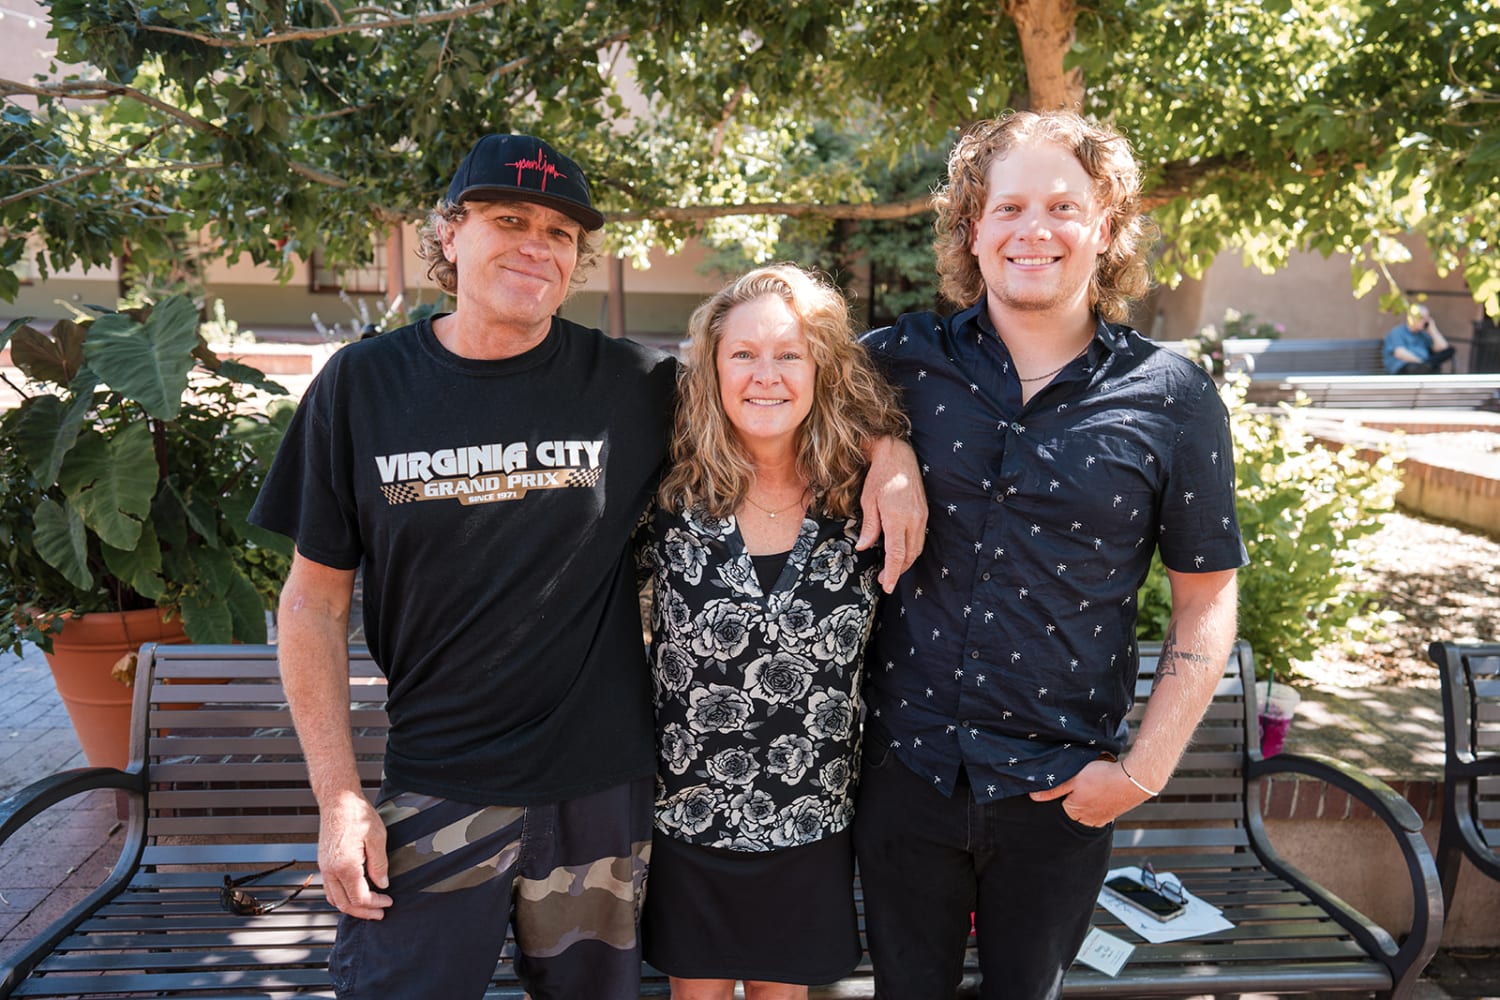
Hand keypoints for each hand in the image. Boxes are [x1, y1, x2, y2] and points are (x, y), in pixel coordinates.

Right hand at [318, 791, 391, 919]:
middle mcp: (330, 870)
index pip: (360, 897)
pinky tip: (354, 895)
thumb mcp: (377, 838)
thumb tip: (382, 884)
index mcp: (345, 866)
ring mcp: (324, 867)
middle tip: (381, 913)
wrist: (337, 800)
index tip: (389, 901)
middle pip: (345, 904)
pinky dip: (341, 898)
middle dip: (364, 912)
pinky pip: (329, 889)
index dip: (375, 903)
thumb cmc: (357, 815)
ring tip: (369, 908)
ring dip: (351, 907)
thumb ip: (379, 864)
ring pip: (334, 899)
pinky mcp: (323, 863)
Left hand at [857, 436, 926, 592]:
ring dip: (906, 561)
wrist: (898, 456)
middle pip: (910, 555)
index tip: (887, 586)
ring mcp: (921, 516)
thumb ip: (869, 527)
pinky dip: (911, 549)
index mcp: (897, 518)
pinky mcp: (924, 512)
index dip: (893, 573)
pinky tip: (901, 551)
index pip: (897, 554)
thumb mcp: (868, 502)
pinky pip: (920, 537)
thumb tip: (863, 547)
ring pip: (917, 548)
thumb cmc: (879, 477)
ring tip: (892, 569)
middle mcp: (913, 519)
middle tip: (885, 580)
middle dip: (899, 570)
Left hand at [1030, 758, 1149, 826]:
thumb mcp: (1073, 779)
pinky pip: (1101, 811)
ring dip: (1089, 801)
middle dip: (1076, 798)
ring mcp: (1102, 819)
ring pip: (1088, 811)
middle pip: (1074, 810)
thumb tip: (1033, 797)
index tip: (1072, 782)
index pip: (1061, 804)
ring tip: (1095, 787)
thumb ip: (1053, 790)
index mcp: (1074, 813)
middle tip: (1085, 783)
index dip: (1065, 791)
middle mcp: (1088, 821)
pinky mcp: (1113, 815)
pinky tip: (1104, 792)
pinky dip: (1100, 803)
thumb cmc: (1102, 777)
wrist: (1133, 779)